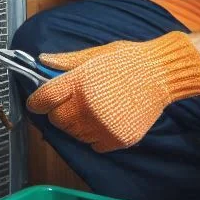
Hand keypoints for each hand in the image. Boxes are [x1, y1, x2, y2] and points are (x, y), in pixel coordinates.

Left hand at [25, 31, 199, 151]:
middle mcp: (89, 106)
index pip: (43, 99)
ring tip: (93, 109)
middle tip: (74, 102)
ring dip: (76, 125)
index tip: (40, 101)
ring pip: (73, 134)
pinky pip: (93, 145)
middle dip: (60, 112)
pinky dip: (94, 137)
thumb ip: (67, 61)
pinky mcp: (117, 138)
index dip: (38, 101)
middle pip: (57, 120)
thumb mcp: (96, 54)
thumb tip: (43, 61)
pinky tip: (105, 120)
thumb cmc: (130, 61)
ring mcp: (103, 125)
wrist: (162, 74)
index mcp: (80, 82)